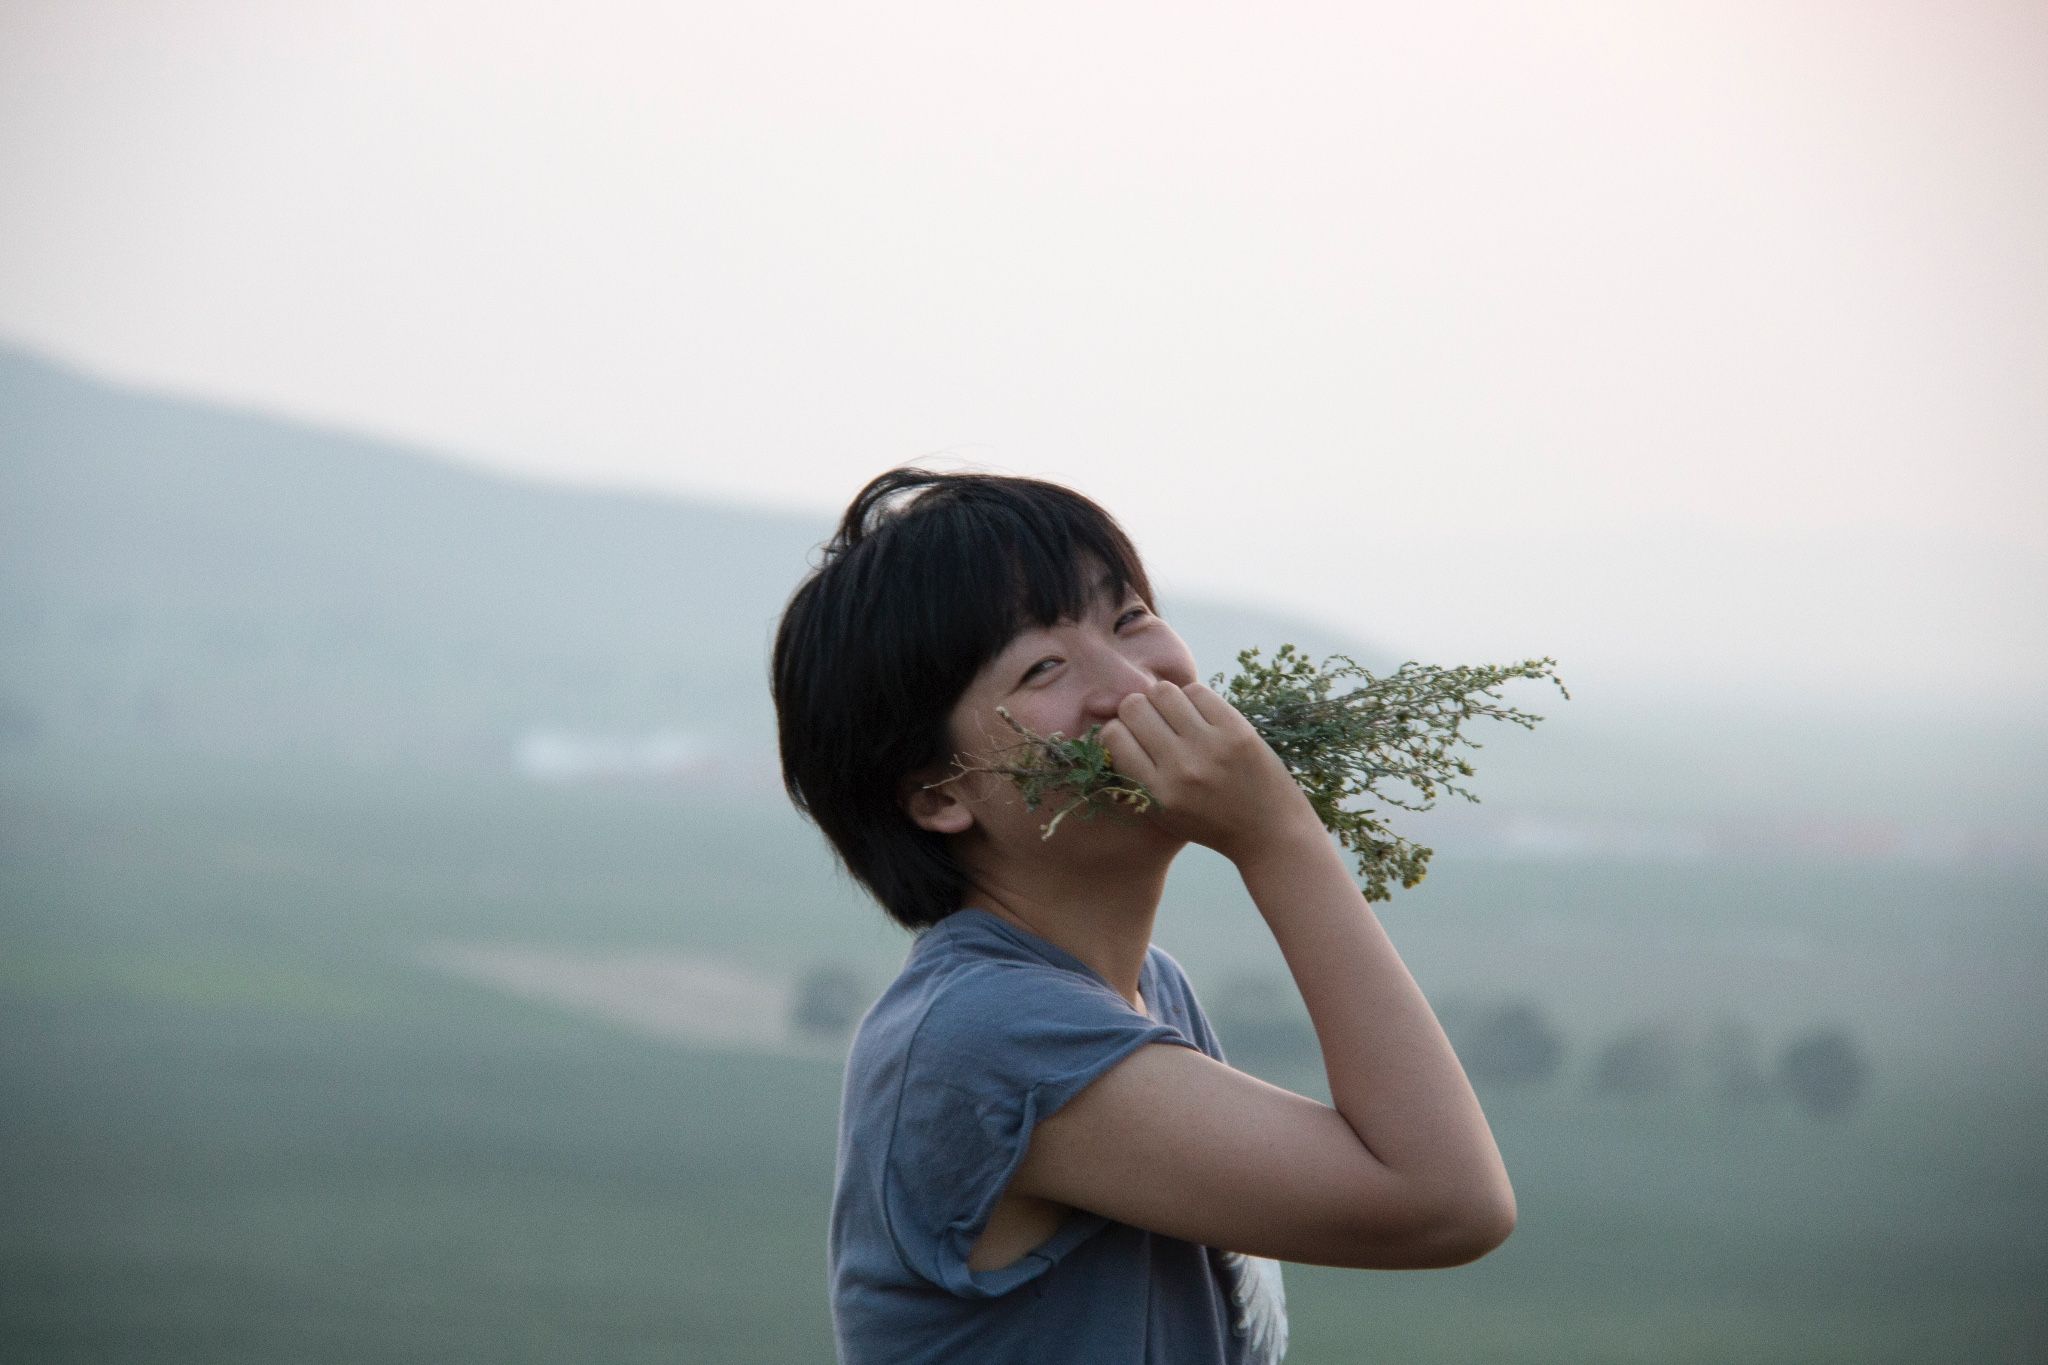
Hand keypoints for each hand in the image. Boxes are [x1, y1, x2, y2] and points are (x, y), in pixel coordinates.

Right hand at [1099, 680, 1322, 866]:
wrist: (1270, 832)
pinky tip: (1200, 715)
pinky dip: (1193, 698)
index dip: (1116, 729)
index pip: (1114, 736)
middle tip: (1152, 719)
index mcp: (1156, 792)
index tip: (1129, 734)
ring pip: (1163, 692)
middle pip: (1134, 707)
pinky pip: (1198, 691)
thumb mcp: (1162, 815)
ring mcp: (1210, 746)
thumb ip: (1134, 778)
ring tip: (1176, 714)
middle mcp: (1180, 767)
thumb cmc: (1211, 824)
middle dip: (1136, 709)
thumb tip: (1112, 731)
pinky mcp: (1237, 730)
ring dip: (1163, 699)